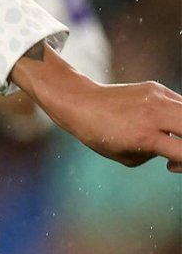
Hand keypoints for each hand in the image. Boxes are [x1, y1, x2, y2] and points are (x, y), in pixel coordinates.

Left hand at [12, 42, 181, 169]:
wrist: (82, 103)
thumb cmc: (100, 135)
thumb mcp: (126, 156)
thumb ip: (156, 155)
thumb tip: (176, 154)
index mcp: (144, 137)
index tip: (170, 165)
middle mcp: (154, 115)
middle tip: (176, 150)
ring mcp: (158, 98)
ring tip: (171, 136)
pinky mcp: (157, 88)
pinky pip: (180, 103)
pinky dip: (179, 116)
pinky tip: (163, 122)